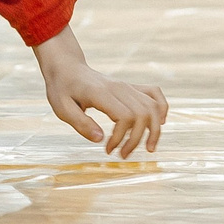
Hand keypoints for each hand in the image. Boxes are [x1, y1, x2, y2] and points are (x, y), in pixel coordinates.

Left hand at [34, 30, 166, 157]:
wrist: (67, 67)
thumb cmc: (62, 89)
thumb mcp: (62, 108)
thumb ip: (80, 124)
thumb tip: (101, 140)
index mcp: (101, 93)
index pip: (125, 116)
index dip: (121, 137)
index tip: (108, 149)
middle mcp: (119, 87)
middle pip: (142, 114)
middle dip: (136, 140)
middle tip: (123, 155)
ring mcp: (126, 86)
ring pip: (152, 107)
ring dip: (154, 130)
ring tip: (148, 148)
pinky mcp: (130, 87)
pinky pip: (154, 94)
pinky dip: (162, 109)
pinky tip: (159, 123)